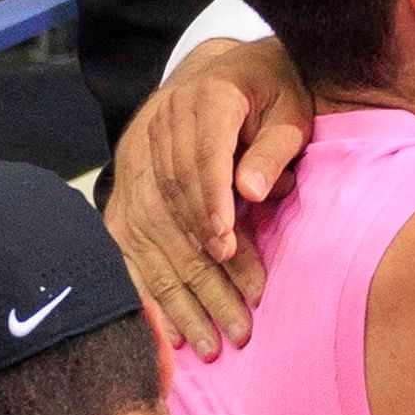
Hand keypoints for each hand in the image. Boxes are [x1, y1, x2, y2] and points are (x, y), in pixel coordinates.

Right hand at [105, 36, 309, 357]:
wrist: (224, 71)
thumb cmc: (271, 93)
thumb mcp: (289, 108)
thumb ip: (273, 147)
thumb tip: (249, 192)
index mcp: (203, 100)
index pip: (199, 157)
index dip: (209, 204)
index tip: (224, 247)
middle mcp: (157, 130)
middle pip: (174, 206)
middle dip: (204, 269)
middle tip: (238, 323)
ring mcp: (134, 161)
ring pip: (150, 233)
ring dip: (178, 294)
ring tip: (209, 344)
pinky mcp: (125, 188)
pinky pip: (127, 245)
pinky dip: (144, 288)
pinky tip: (163, 332)